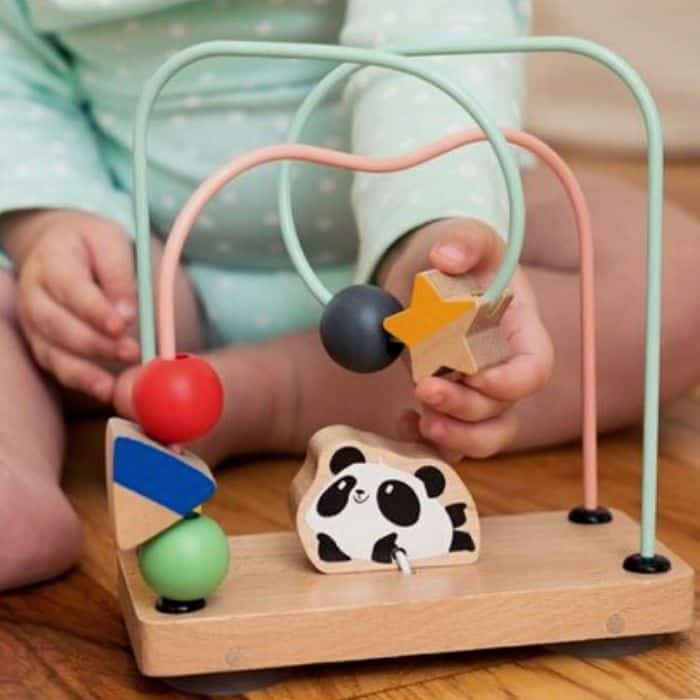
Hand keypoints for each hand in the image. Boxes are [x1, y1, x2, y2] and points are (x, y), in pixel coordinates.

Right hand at [4, 209, 139, 400]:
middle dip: (97, 344)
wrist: (57, 245)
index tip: (122, 325)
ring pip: (52, 352)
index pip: (70, 288)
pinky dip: (79, 381)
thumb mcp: (111, 241)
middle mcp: (34, 294)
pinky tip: (104, 391)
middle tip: (132, 352)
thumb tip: (128, 315)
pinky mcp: (41, 342)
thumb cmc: (90, 244)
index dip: (95, 310)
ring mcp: (33, 322)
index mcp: (51, 261)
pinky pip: (56, 366)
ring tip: (115, 385)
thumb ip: (120, 275)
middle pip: (59, 325)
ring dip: (86, 372)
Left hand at [378, 218, 553, 460]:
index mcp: (519, 331)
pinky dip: (427, 439)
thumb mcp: (466, 236)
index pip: (534, 368)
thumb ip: (464, 240)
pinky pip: (447, 436)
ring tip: (419, 420)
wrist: (429, 273)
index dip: (512, 381)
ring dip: (454, 436)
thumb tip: (444, 257)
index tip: (475, 375)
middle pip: (501, 407)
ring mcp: (473, 390)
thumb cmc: (460, 256)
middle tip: (425, 389)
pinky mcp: (446, 401)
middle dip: (465, 407)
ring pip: (482, 435)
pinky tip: (404, 422)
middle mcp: (501, 368)